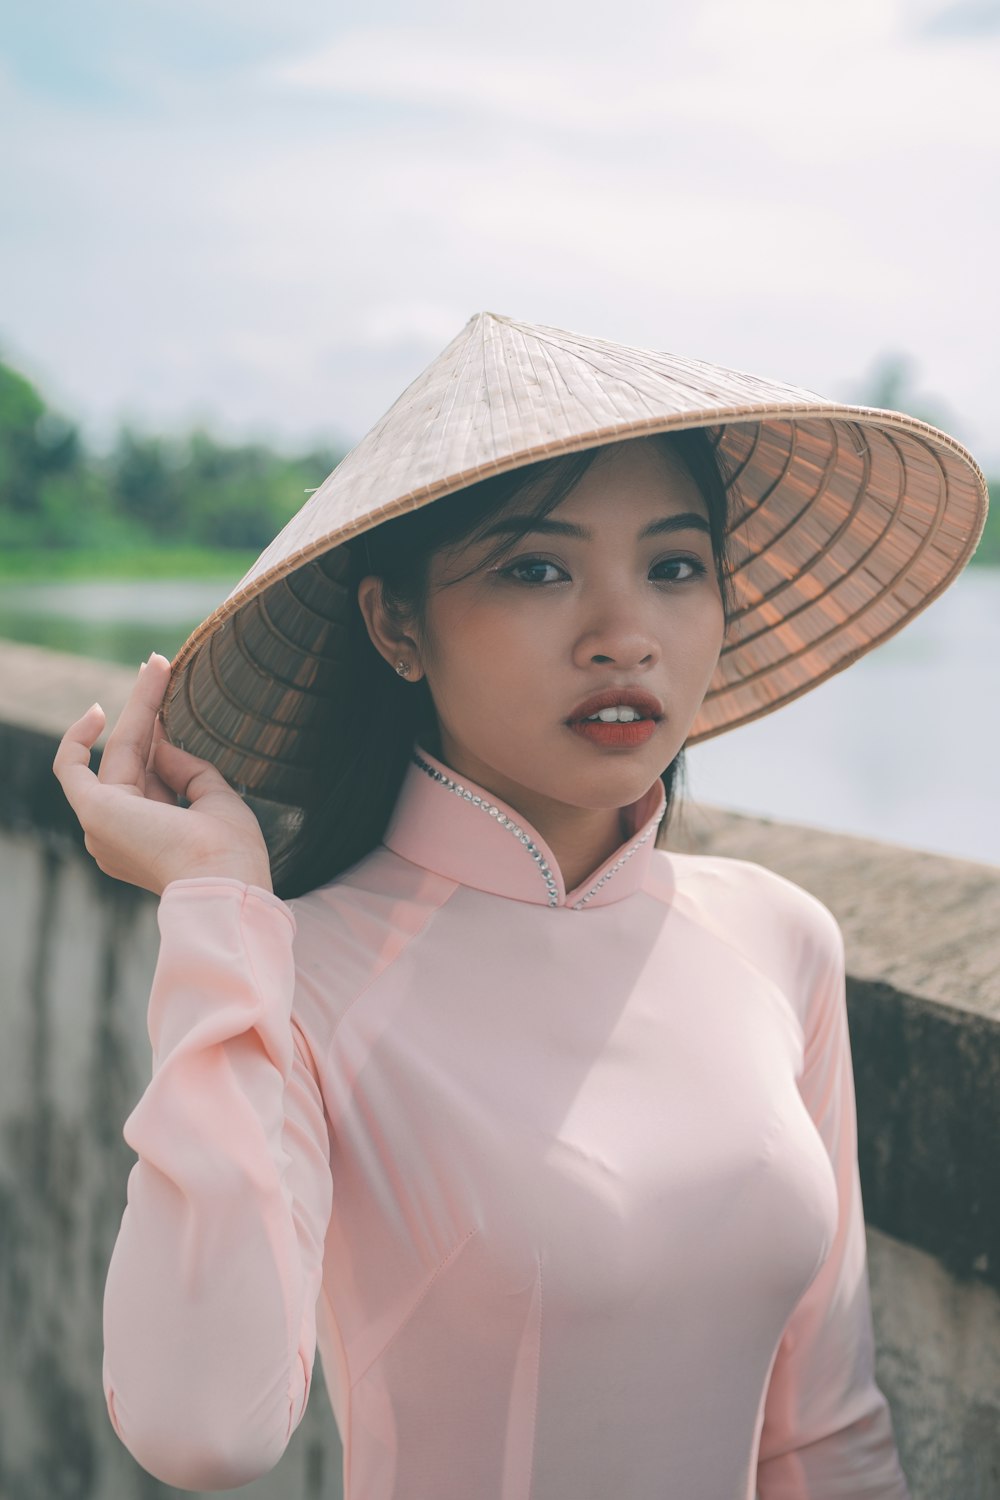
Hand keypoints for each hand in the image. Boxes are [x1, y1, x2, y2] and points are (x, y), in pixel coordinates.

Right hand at [53, 653, 273, 895]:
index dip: (161, 738)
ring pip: (117, 751)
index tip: (172, 706)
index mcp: (152, 836)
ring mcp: (104, 822)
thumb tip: (165, 745)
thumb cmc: (229, 851)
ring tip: (157, 665)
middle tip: (160, 665)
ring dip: (137, 706)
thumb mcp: (216, 801)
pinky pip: (69, 767)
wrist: (224, 880)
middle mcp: (121, 832)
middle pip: (134, 757)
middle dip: (147, 710)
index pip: (152, 777)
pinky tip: (96, 709)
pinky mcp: (94, 810)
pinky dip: (77, 737)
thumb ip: (190, 772)